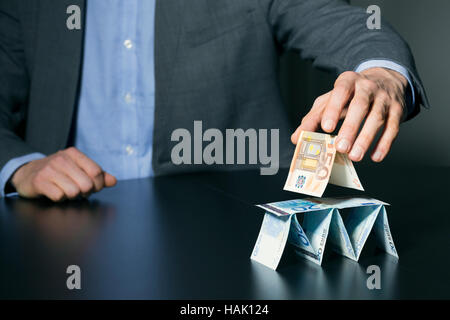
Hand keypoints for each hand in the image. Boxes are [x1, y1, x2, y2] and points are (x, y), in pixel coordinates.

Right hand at [11, 147, 116, 200]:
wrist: (27, 173)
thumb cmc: (58, 173)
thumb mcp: (78, 169)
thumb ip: (98, 175)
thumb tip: (113, 181)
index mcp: (74, 154)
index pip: (97, 172)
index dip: (98, 185)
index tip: (93, 188)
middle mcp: (62, 159)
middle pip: (87, 184)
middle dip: (85, 192)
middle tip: (78, 191)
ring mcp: (49, 169)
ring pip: (74, 192)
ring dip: (71, 196)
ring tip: (65, 191)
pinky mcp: (39, 181)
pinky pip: (59, 196)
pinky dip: (59, 199)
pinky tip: (54, 193)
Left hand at [291, 67, 407, 161]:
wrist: (386, 79)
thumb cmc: (351, 94)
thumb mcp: (330, 99)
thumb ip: (313, 117)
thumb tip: (297, 138)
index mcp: (348, 81)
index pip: (340, 92)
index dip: (333, 109)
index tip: (326, 127)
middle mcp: (368, 87)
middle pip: (360, 106)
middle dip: (350, 128)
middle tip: (340, 148)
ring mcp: (384, 98)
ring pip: (376, 118)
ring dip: (365, 139)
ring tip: (354, 156)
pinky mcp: (398, 111)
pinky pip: (393, 128)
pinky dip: (384, 143)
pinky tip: (375, 157)